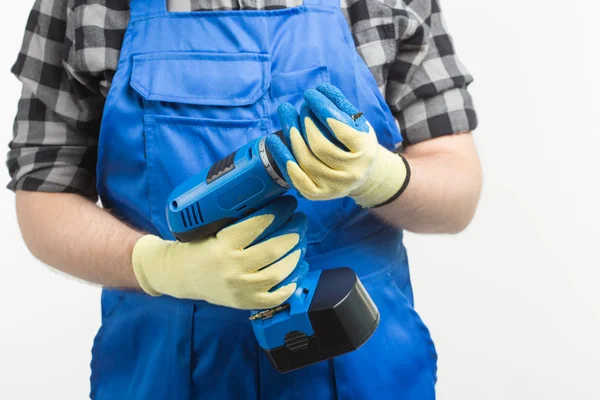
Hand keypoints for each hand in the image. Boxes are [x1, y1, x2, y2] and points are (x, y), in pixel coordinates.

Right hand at [131, 196, 307, 309]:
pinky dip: (293, 281)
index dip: (279, 211)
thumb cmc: (199, 247)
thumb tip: (273, 204)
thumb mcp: (214, 229)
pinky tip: (299, 266)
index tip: (289, 203)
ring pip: (280, 272)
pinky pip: (278, 296)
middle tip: (301, 220)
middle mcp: (232, 268)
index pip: (258, 225)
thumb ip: (240, 222)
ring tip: (301, 241)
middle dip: (294, 231)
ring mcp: (241, 289)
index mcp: (223, 245)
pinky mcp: (246, 303)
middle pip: (273, 248)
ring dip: (296, 254)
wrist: (180, 276)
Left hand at [276, 83, 409, 207]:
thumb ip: (341, 106)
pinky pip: (297, 179)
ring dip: (292, 136)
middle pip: (320, 146)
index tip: (311, 94)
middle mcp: (351, 173)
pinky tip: (274, 141)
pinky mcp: (319, 195)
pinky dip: (284, 159)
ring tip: (286, 116)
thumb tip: (321, 89)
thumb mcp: (356, 123)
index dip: (323, 109)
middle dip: (306, 123)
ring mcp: (334, 186)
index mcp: (365, 152)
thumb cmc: (354, 143)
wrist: (360, 174)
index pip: (341, 129)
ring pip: (306, 161)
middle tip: (300, 106)